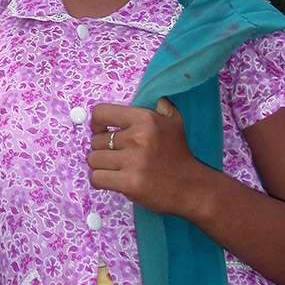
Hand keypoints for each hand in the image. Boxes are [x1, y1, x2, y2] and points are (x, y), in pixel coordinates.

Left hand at [87, 98, 200, 216]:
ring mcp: (133, 161)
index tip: (102, 131)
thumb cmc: (179, 155)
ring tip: (117, 168)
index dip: (96, 123)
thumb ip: (161, 107)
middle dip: (103, 149)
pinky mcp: (129, 183)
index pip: (101, 113)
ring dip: (101, 166)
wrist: (191, 187)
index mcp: (145, 119)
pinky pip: (96, 178)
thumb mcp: (174, 122)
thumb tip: (155, 98)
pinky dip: (100, 180)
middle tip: (118, 156)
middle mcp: (138, 137)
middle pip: (96, 141)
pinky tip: (113, 180)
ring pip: (93, 160)